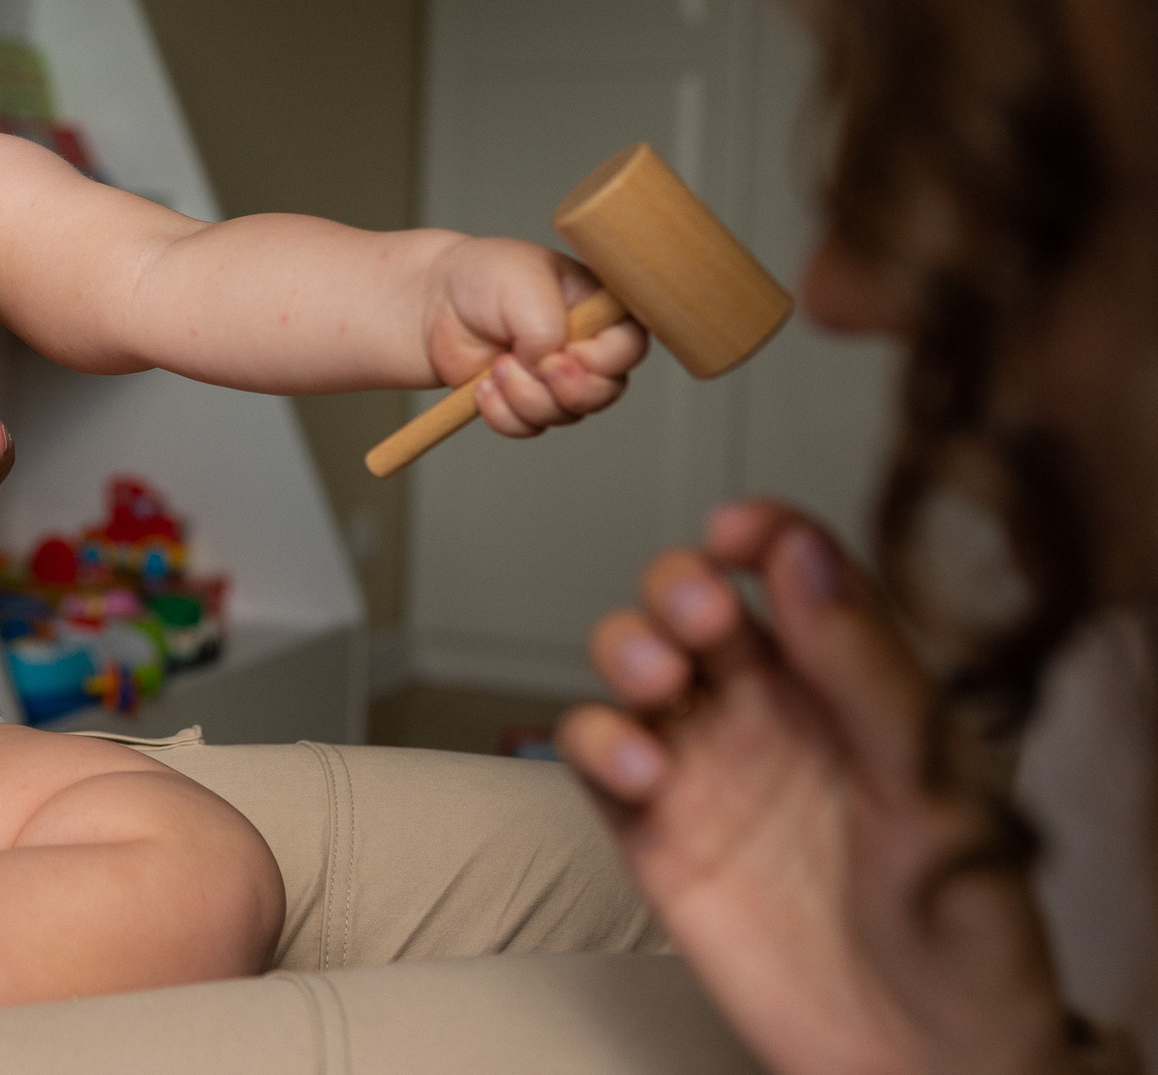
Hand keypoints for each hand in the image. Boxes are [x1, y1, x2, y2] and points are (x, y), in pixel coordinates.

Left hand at [426, 235, 645, 436]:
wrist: (432, 301)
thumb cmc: (483, 276)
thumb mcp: (522, 282)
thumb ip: (547, 326)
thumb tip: (548, 366)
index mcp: (599, 309)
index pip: (630, 347)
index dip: (601, 361)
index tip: (560, 354)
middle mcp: (586, 346)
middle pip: (605, 392)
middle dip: (563, 388)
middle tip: (527, 364)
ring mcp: (557, 378)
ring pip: (565, 414)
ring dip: (524, 396)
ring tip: (496, 365)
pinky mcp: (525, 400)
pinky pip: (529, 427)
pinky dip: (503, 413)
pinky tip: (482, 386)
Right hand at [558, 501, 1078, 1074]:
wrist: (917, 1060)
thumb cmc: (962, 933)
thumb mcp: (933, 787)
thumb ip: (864, 666)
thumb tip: (802, 551)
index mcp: (854, 683)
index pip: (796, 570)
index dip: (762, 533)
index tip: (738, 535)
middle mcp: (773, 711)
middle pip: (694, 600)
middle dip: (678, 587)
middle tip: (699, 621)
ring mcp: (708, 765)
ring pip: (634, 660)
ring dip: (628, 648)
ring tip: (658, 685)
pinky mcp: (652, 827)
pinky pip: (593, 750)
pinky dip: (596, 739)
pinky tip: (643, 769)